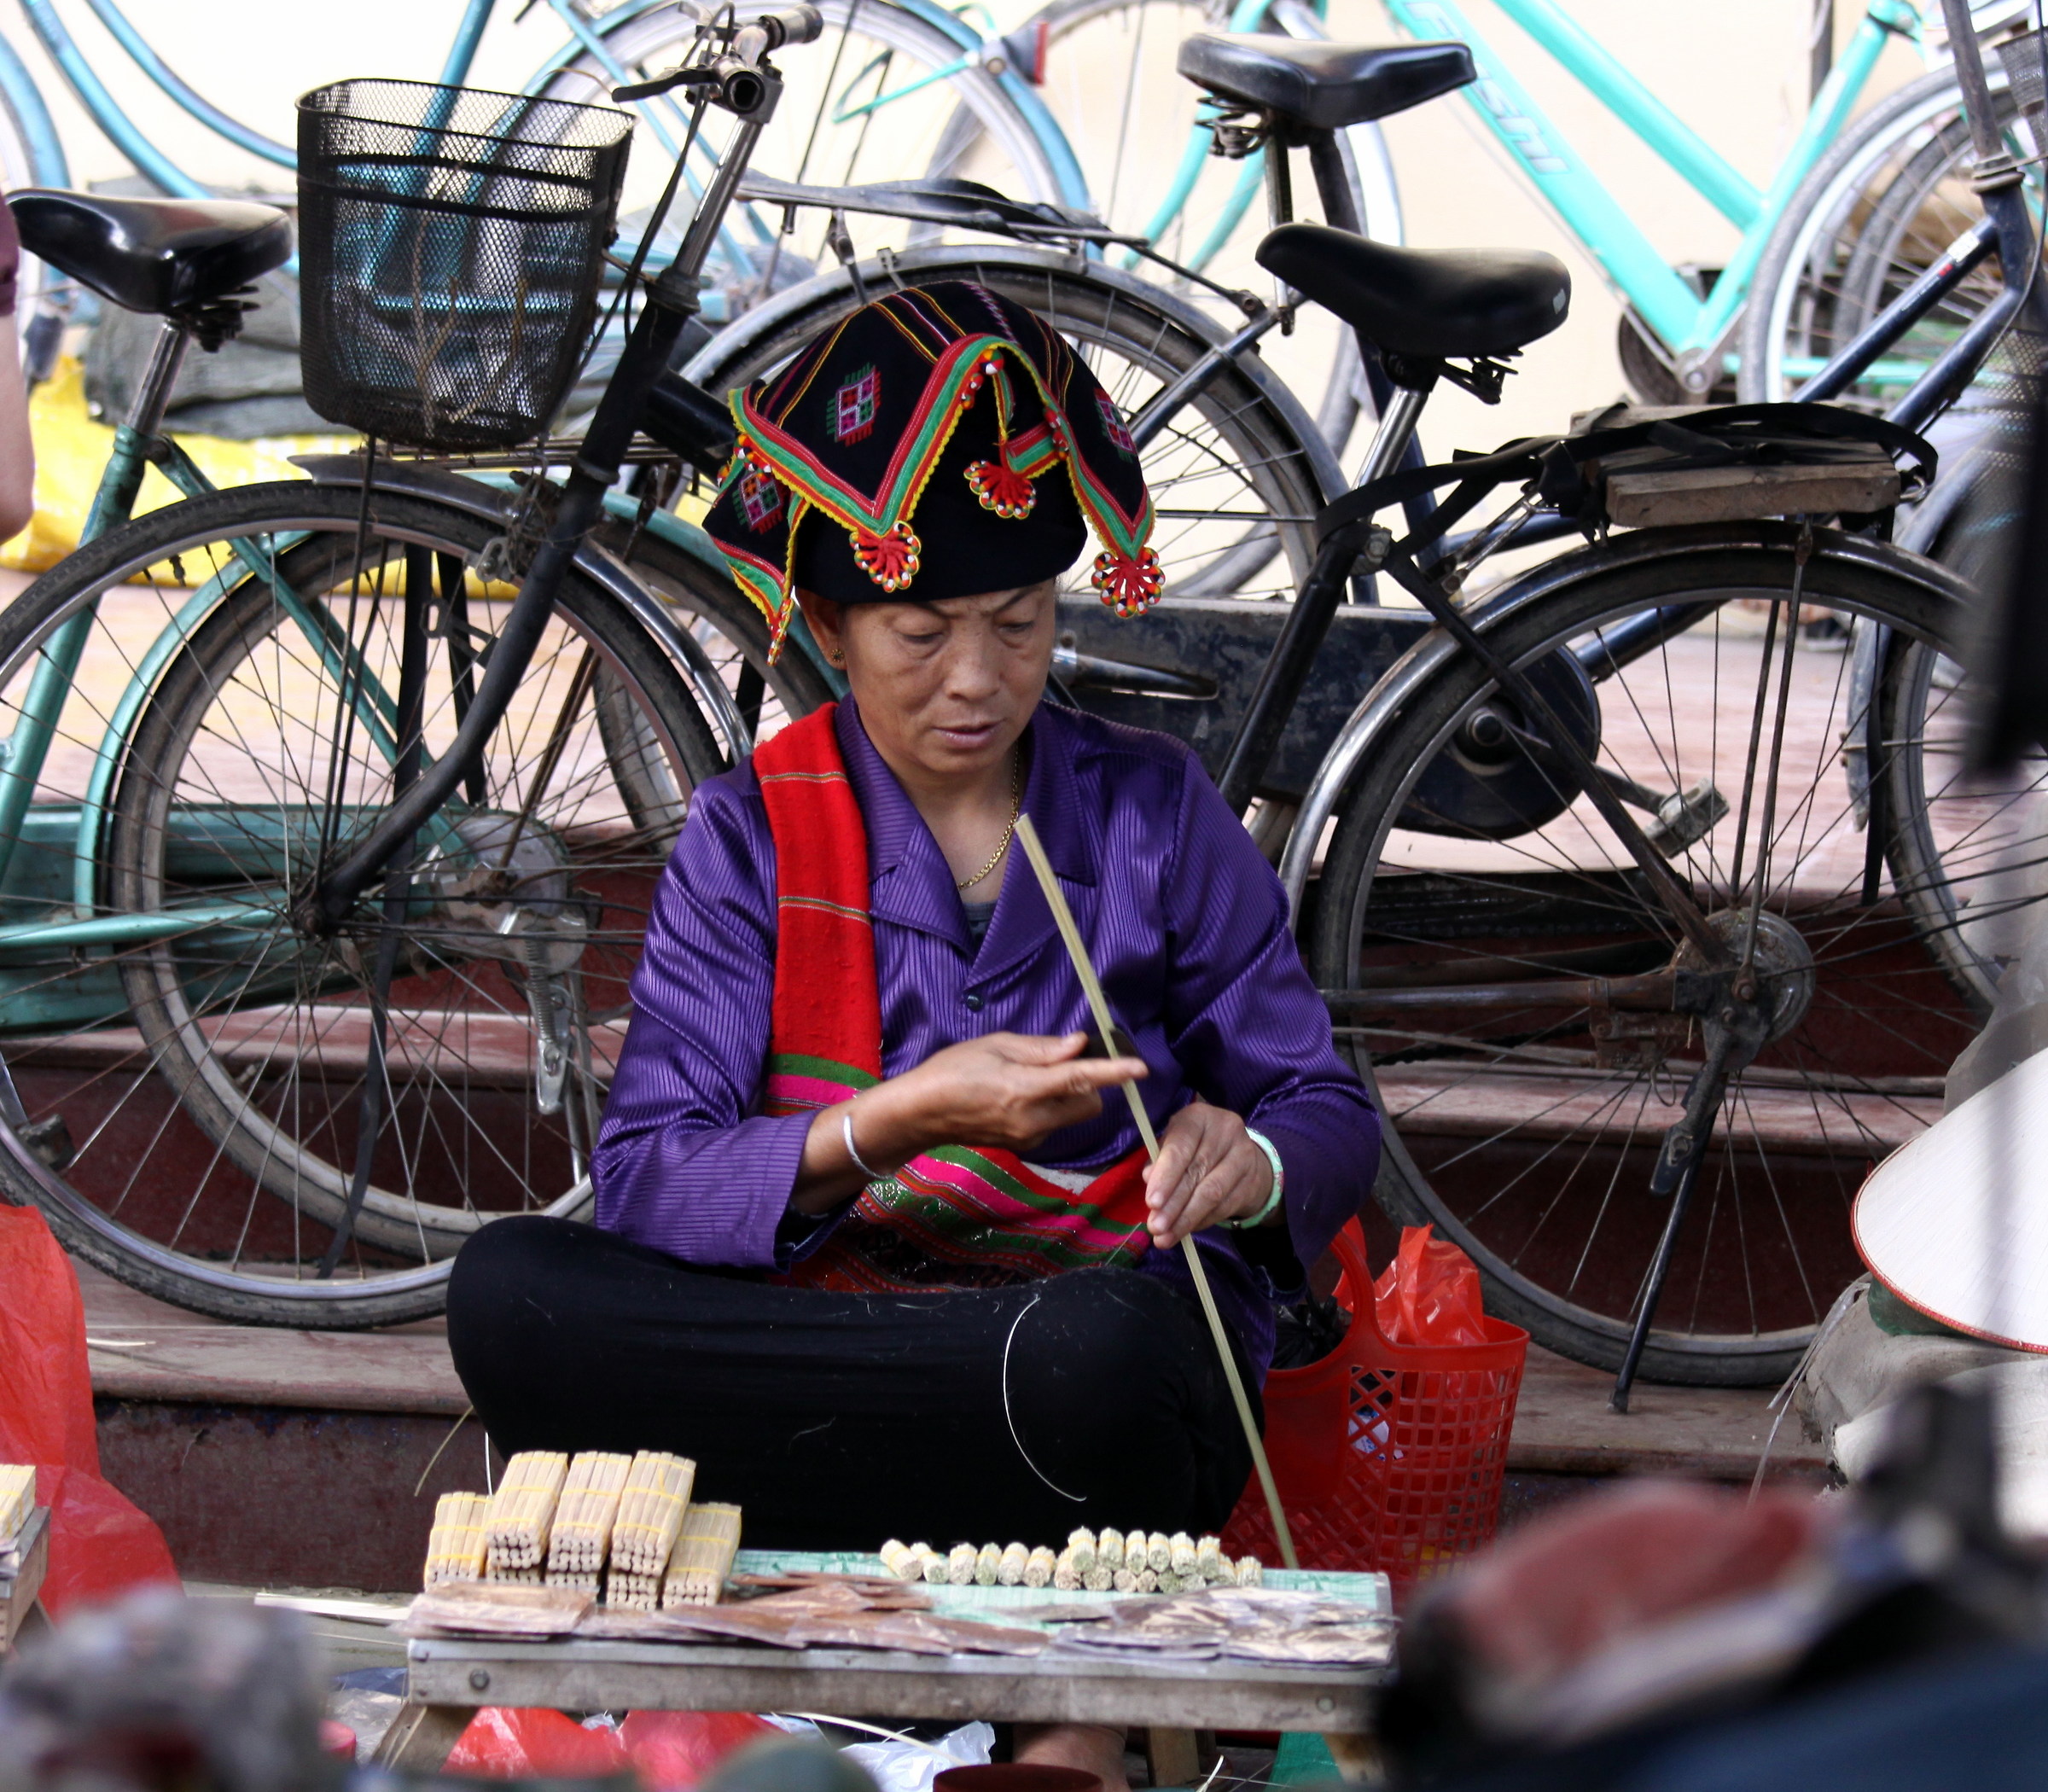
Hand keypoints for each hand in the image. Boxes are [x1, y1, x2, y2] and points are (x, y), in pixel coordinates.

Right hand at [793, 1033, 1149, 1209]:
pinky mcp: (1025, 1146)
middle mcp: (1032, 1119)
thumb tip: (1078, 1045)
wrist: (922, 1114)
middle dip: (1087, 1082)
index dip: (1112, 1072)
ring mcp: (1029, 1137)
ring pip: (1073, 1114)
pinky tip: (1016, 1096)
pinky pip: (1054, 1123)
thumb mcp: (994, 1046)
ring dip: (1069, 1095)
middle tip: (1058, 1060)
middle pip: (1087, 1102)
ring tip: (1029, 1077)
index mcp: (1023, 1089)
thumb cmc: (952, 1070)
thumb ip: (1040, 1049)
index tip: (1139, 1068)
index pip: (1078, 1078)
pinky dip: (1051, 1107)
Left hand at [1143, 1099, 1273, 1249]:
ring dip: (1186, 1219)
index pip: (1180, 1147)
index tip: (1151, 1203)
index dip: (1165, 1176)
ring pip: (1212, 1194)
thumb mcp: (1174, 1144)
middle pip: (1196, 1173)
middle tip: (1156, 1228)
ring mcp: (1244, 1155)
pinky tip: (1187, 1230)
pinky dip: (1202, 1221)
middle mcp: (1225, 1131)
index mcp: (1198, 1117)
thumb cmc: (1195, 1147)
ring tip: (1166, 1237)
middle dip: (1173, 1205)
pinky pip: (1224, 1207)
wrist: (1240, 1153)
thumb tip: (1149, 1180)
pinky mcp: (1253, 1180)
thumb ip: (1160, 1160)